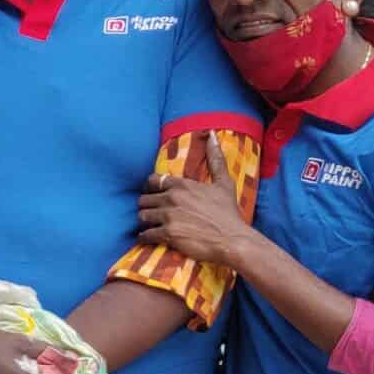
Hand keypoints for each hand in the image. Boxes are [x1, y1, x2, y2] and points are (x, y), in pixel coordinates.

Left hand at [137, 132, 249, 265]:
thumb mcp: (224, 183)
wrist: (232, 239)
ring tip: (150, 224)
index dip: (150, 187)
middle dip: (146, 206)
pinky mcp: (167, 234)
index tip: (152, 193)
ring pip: (142, 216)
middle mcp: (172, 198)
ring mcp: (168, 216)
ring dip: (144, 221)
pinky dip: (145, 237)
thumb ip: (216, 159)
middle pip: (143, 199)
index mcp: (183, 184)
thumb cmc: (228, 212)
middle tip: (151, 212)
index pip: (153, 180)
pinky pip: (145, 234)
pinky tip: (149, 238)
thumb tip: (213, 135)